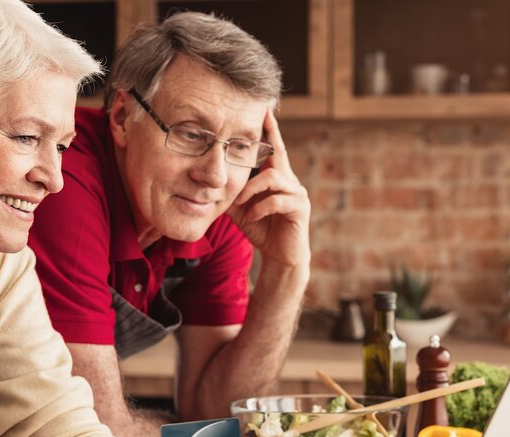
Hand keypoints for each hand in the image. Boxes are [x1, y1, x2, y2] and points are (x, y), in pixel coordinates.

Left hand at [227, 108, 310, 269]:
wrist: (280, 257)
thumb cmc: (260, 228)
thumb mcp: (239, 207)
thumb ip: (231, 190)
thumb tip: (209, 178)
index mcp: (276, 176)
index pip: (273, 147)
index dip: (270, 128)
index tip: (264, 107)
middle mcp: (290, 180)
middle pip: (277, 153)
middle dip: (267, 138)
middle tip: (256, 123)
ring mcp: (298, 193)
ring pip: (273, 177)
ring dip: (251, 189)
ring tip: (241, 203)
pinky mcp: (300, 208)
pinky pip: (277, 199)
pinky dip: (259, 207)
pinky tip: (251, 217)